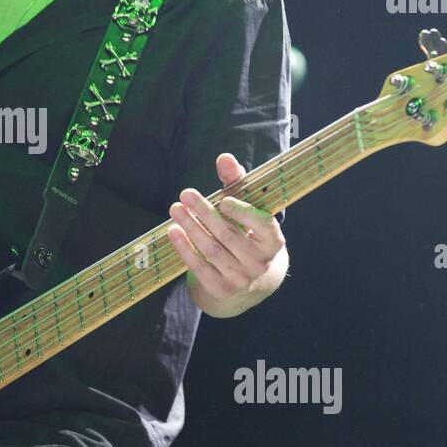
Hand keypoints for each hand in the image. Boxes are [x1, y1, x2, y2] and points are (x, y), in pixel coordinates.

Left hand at [165, 153, 286, 316]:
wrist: (246, 284)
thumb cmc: (246, 235)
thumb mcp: (246, 211)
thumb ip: (236, 183)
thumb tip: (224, 158)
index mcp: (272, 242)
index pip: (263, 225)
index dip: (244, 213)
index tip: (224, 200)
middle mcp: (259, 262)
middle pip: (229, 234)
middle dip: (205, 213)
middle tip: (186, 194)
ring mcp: (240, 279)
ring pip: (212, 249)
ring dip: (191, 227)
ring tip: (175, 209)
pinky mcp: (220, 289)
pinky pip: (199, 267)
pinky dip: (184, 248)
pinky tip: (173, 231)